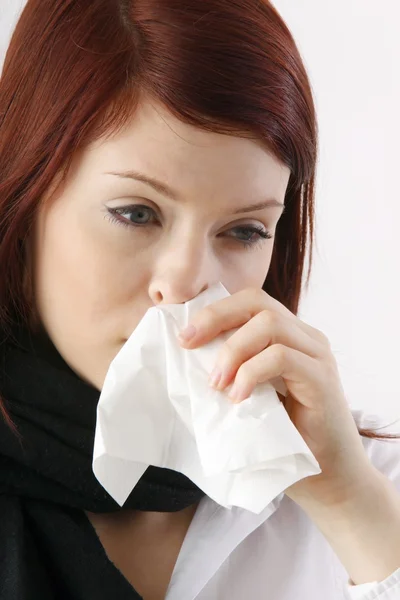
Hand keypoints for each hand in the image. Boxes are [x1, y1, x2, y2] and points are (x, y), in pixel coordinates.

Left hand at [177, 287, 376, 510]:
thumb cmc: (282, 438)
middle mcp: (305, 337)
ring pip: (269, 324)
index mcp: (287, 336)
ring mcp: (316, 355)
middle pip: (258, 302)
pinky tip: (239, 397)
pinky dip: (252, 373)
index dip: (214, 312)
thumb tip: (185, 358)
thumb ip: (230, 372)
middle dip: (216, 318)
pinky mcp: (322, 378)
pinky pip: (282, 356)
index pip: (249, 302)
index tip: (184, 338)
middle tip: (189, 345)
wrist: (327, 477)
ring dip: (233, 351)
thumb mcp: (249, 396)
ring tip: (217, 384)